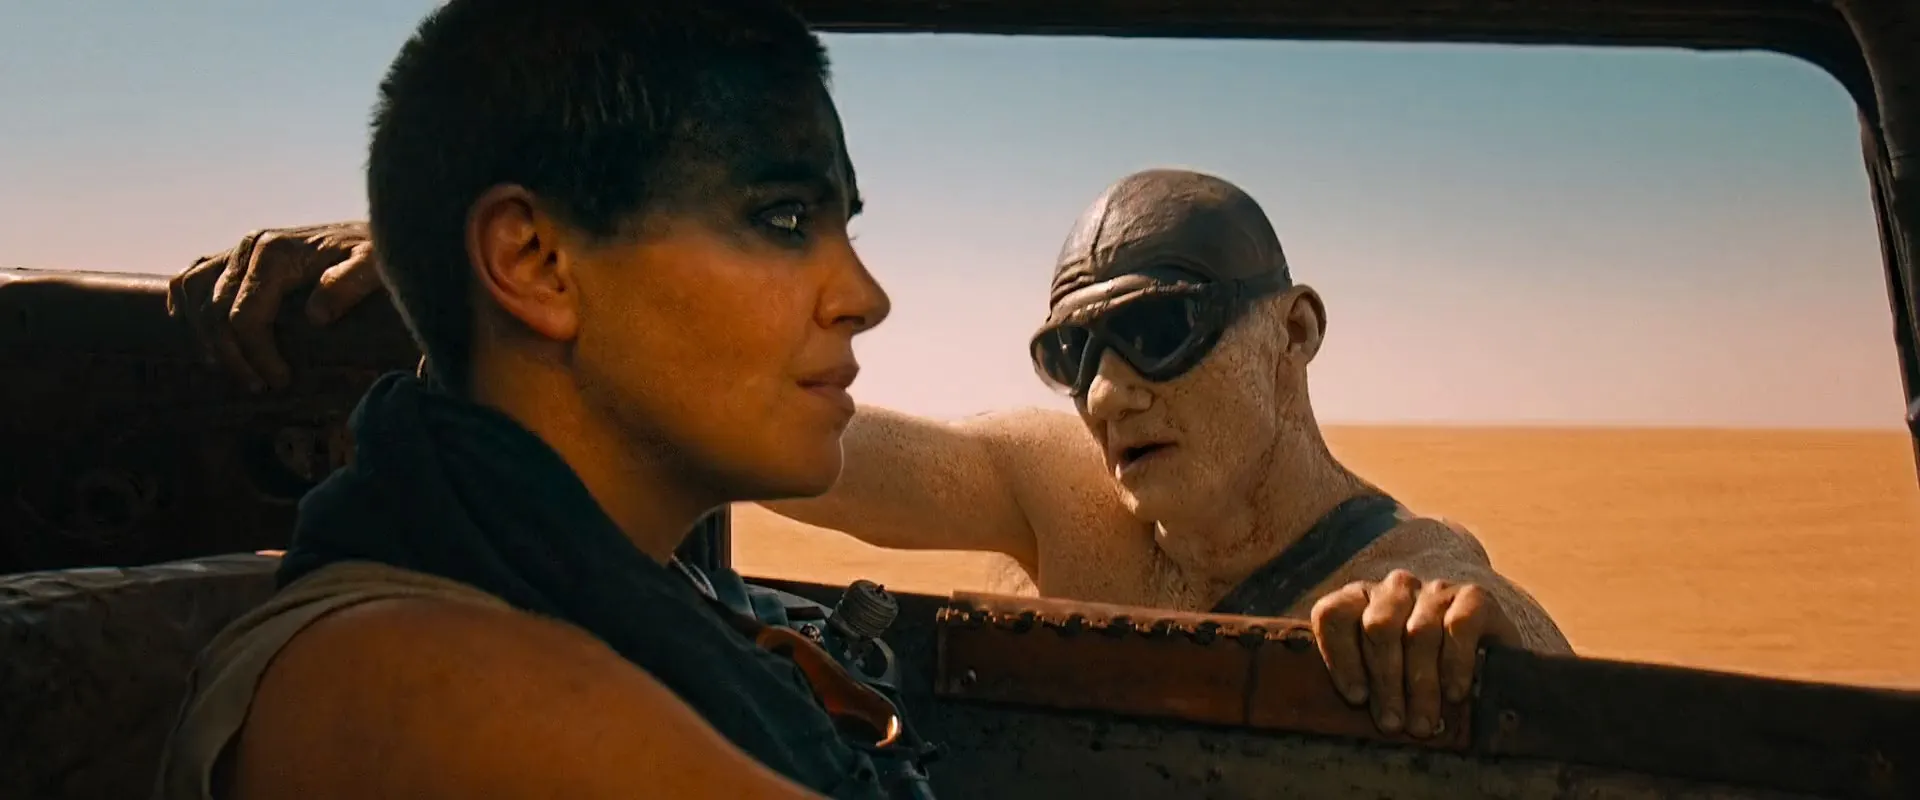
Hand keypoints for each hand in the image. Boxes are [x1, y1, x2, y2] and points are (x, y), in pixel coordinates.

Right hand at [166, 222, 382, 391]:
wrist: (371, 235)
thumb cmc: (375, 255)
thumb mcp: (373, 266)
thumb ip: (348, 284)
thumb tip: (315, 316)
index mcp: (275, 253)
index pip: (244, 316)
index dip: (256, 355)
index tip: (279, 381)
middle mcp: (249, 246)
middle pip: (215, 311)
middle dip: (233, 356)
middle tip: (258, 385)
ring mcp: (238, 249)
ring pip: (195, 294)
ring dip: (204, 336)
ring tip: (228, 369)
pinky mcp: (236, 255)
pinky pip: (192, 277)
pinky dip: (185, 303)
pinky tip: (194, 330)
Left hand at [1309, 569, 1517, 737]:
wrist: (1492, 663)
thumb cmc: (1423, 677)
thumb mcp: (1386, 679)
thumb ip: (1365, 684)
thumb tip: (1357, 708)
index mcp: (1361, 601)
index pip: (1333, 614)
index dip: (1340, 657)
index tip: (1357, 698)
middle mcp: (1395, 589)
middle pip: (1379, 628)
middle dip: (1385, 681)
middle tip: (1393, 724)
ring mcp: (1435, 590)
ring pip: (1419, 633)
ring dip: (1421, 685)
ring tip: (1423, 724)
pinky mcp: (1473, 597)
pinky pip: (1458, 628)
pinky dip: (1455, 665)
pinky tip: (1455, 694)